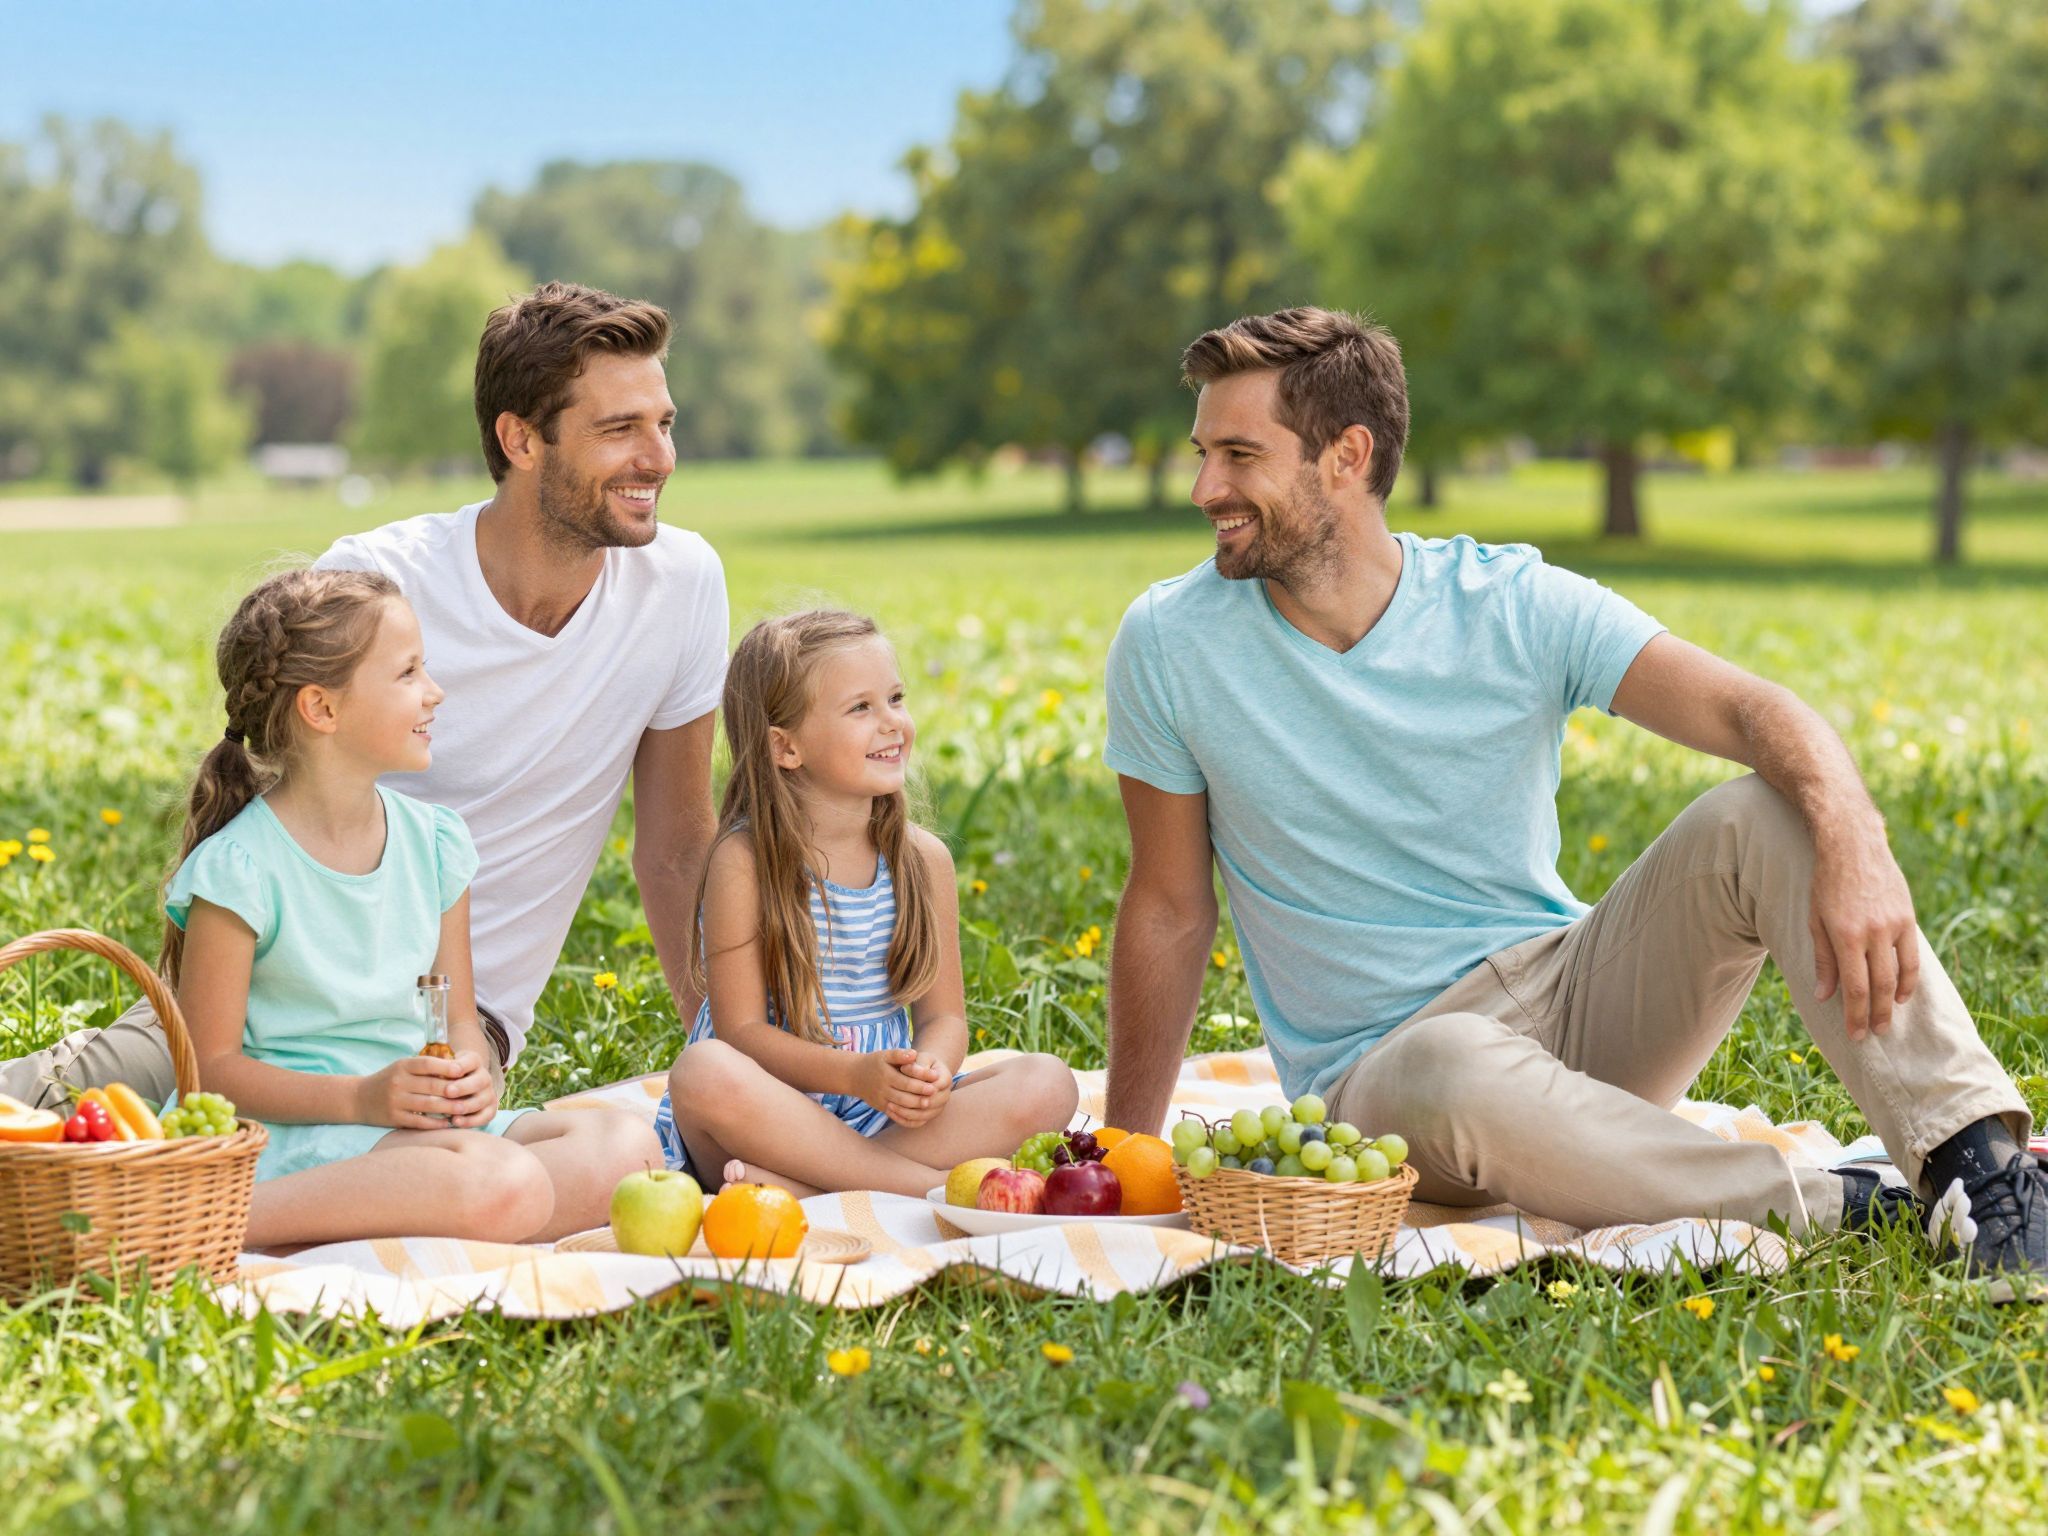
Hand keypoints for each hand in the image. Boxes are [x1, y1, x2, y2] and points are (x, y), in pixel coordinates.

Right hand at [357, 1053, 477, 1129]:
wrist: (359, 1098)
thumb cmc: (389, 1080)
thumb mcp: (402, 1067)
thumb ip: (425, 1067)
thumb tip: (456, 1069)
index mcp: (402, 1066)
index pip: (427, 1064)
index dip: (447, 1067)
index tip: (463, 1071)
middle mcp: (398, 1082)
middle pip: (432, 1086)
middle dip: (454, 1090)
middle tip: (471, 1093)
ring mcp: (396, 1101)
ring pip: (429, 1105)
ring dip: (449, 1108)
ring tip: (464, 1109)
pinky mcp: (395, 1118)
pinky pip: (420, 1122)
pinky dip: (436, 1123)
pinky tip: (448, 1123)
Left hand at [440, 1049, 501, 1127]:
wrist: (459, 1086)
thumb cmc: (445, 1076)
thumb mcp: (442, 1068)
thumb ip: (438, 1071)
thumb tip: (431, 1075)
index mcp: (474, 1061)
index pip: (471, 1061)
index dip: (462, 1066)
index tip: (451, 1071)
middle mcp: (485, 1076)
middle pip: (478, 1081)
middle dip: (463, 1087)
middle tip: (448, 1091)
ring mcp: (489, 1093)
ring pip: (482, 1100)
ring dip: (466, 1106)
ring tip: (451, 1112)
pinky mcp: (490, 1109)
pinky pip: (485, 1116)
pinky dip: (471, 1121)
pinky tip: (455, 1122)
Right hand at [857, 1047, 935, 1123]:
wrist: (854, 1076)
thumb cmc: (875, 1063)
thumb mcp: (885, 1055)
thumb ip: (900, 1054)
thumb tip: (914, 1054)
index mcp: (886, 1075)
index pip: (907, 1080)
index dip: (922, 1079)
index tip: (936, 1077)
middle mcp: (883, 1090)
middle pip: (904, 1097)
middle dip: (920, 1096)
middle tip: (935, 1093)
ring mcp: (881, 1101)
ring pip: (900, 1108)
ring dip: (916, 1108)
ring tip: (929, 1104)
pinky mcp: (881, 1108)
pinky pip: (895, 1116)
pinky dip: (907, 1117)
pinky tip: (919, 1114)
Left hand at [887, 1052, 953, 1127]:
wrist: (927, 1071)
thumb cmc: (921, 1063)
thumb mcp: (920, 1058)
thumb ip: (916, 1064)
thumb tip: (907, 1067)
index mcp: (945, 1078)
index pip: (934, 1084)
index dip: (918, 1083)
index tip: (900, 1078)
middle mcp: (945, 1094)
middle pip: (931, 1102)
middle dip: (913, 1100)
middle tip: (893, 1095)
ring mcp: (938, 1107)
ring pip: (923, 1115)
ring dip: (906, 1112)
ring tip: (889, 1105)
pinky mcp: (929, 1116)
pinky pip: (917, 1122)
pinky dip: (904, 1120)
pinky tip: (891, 1113)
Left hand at [1808, 822, 1920, 1041]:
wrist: (1854, 846)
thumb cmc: (1826, 884)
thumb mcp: (1814, 920)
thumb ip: (1822, 959)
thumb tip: (1824, 996)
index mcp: (1845, 935)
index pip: (1854, 987)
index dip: (1855, 1015)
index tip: (1855, 1035)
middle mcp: (1873, 933)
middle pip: (1879, 986)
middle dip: (1875, 1014)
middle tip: (1872, 1034)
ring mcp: (1894, 925)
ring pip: (1899, 974)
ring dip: (1893, 1001)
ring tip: (1887, 1019)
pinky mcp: (1908, 917)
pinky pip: (1912, 957)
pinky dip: (1908, 978)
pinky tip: (1901, 993)